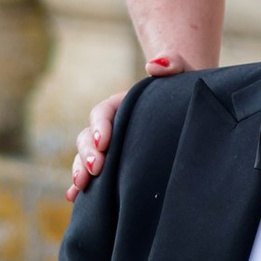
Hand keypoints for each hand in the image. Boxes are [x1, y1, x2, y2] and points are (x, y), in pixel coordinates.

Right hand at [65, 59, 178, 199]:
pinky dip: (81, 186)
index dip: (99, 127)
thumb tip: (153, 66)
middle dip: (87, 154)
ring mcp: (111, 146)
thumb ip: (172, 63)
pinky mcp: (115, 164)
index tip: (104, 143)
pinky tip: (74, 198)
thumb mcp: (183, 71)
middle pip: (88, 137)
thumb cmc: (184, 88)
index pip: (103, 113)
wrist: (186, 109)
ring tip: (81, 187)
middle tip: (96, 170)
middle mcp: (111, 126)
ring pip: (86, 157)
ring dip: (80, 170)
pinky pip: (93, 175)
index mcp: (122, 103)